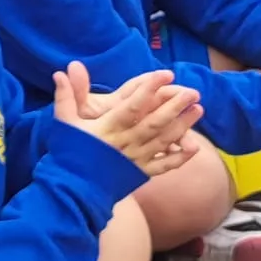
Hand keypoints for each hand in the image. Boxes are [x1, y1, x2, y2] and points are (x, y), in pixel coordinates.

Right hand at [54, 62, 202, 176]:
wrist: (73, 189)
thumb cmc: (70, 154)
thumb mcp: (66, 123)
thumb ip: (67, 96)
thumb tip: (61, 71)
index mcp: (109, 128)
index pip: (133, 105)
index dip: (150, 88)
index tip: (165, 74)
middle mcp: (126, 142)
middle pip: (155, 122)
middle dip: (175, 106)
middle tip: (193, 92)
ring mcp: (136, 159)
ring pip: (163, 141)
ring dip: (182, 125)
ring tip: (198, 110)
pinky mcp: (141, 174)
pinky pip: (164, 165)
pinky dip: (179, 157)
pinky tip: (194, 147)